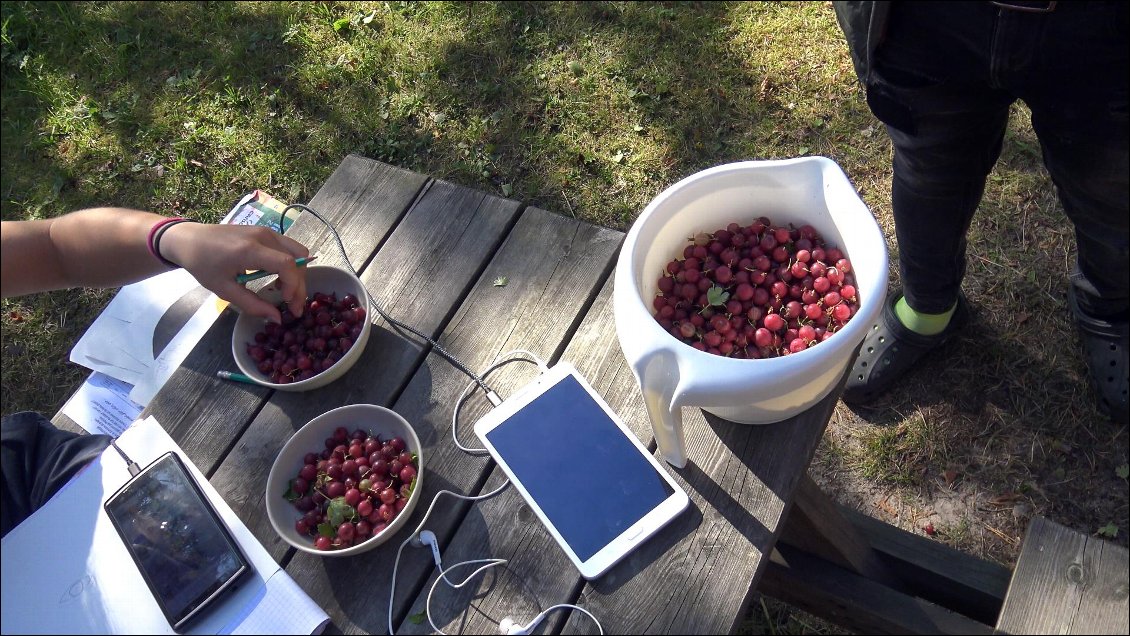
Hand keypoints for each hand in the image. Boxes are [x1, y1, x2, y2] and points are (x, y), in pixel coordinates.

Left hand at [159, 223, 309, 322]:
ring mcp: (266, 230)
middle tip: (293, 305)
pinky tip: (277, 277)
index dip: (294, 286)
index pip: (287, 264)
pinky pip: (288, 247)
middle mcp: (263, 236)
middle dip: (300, 284)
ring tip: (284, 291)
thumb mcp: (225, 289)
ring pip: (297, 251)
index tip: (288, 304)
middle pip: (298, 257)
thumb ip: (252, 305)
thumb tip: (277, 318)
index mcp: (250, 250)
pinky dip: (290, 264)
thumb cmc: (203, 265)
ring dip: (297, 273)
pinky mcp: (265, 231)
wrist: (189, 240)